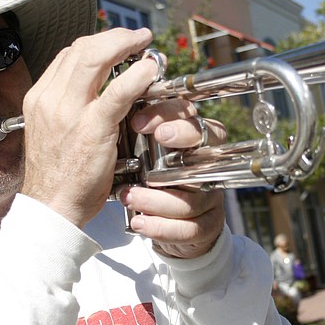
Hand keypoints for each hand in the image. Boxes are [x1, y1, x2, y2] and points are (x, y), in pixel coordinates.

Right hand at [20, 28, 157, 227]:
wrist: (51, 208)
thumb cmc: (57, 178)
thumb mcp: (53, 133)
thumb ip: (68, 109)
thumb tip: (92, 93)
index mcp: (40, 99)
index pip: (67, 55)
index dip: (96, 44)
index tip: (116, 45)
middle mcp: (51, 99)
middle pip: (81, 48)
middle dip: (113, 36)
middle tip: (136, 37)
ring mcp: (70, 112)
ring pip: (96, 58)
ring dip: (125, 45)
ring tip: (145, 46)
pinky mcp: (92, 128)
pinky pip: (117, 92)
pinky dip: (137, 75)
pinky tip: (149, 71)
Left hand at [121, 98, 227, 258]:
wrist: (156, 223)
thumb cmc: (145, 179)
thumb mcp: (138, 151)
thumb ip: (135, 129)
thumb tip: (114, 97)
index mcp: (190, 142)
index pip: (190, 118)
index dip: (168, 115)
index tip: (138, 122)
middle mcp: (205, 165)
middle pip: (205, 147)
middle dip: (180, 141)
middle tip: (152, 143)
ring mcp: (210, 196)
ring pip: (193, 196)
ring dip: (157, 199)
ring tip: (128, 197)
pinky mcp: (206, 225)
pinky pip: (190, 228)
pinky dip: (161, 227)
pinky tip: (139, 224)